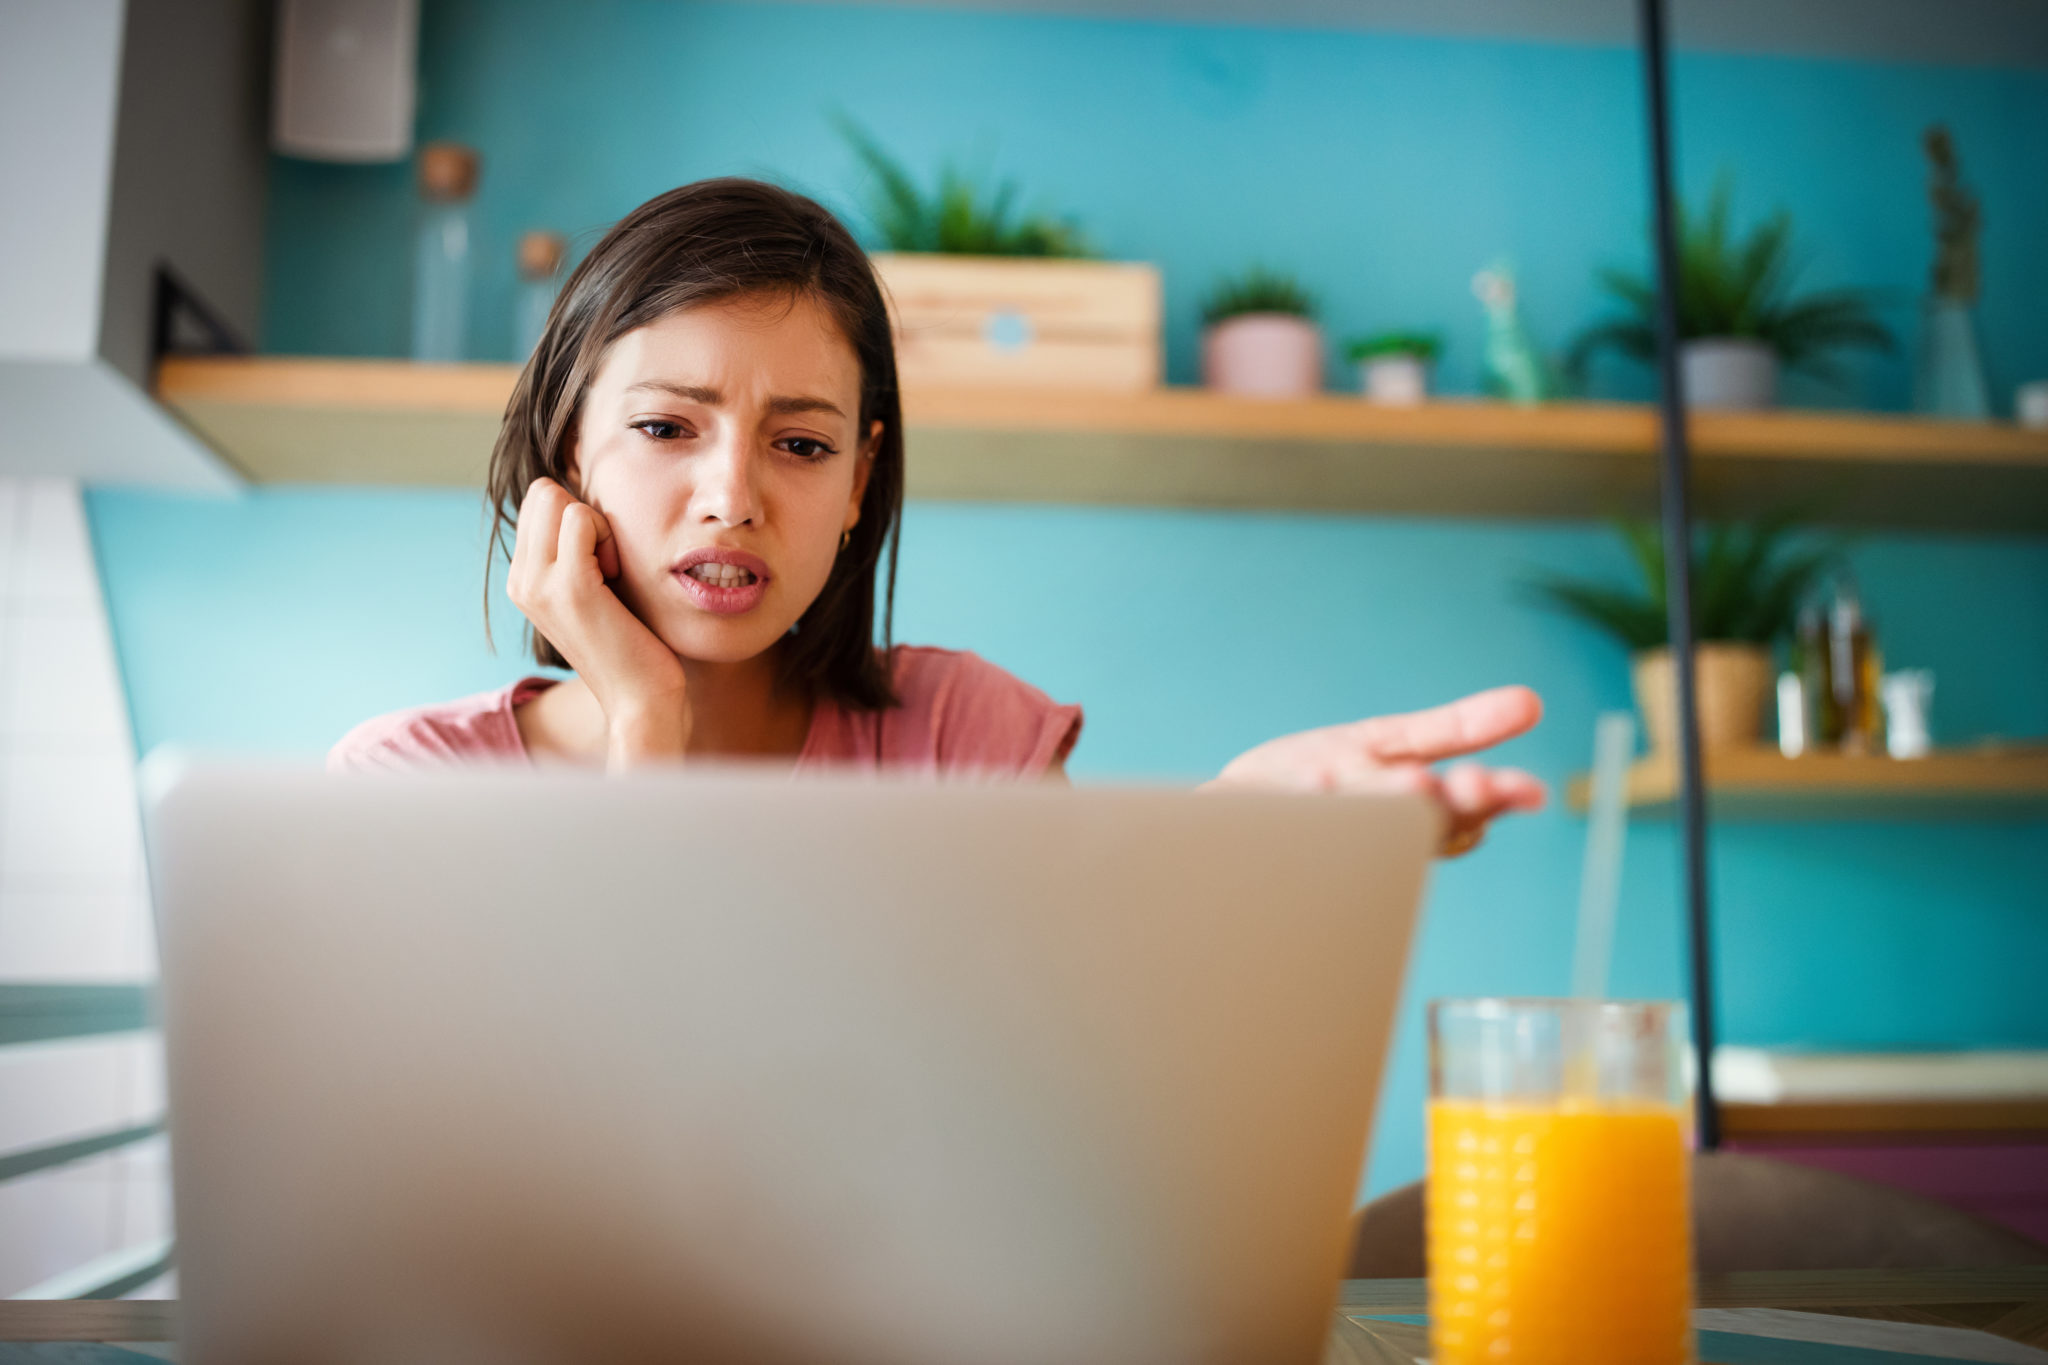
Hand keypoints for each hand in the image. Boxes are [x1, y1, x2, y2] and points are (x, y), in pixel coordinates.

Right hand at [505, 478, 689, 768]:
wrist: (641, 701)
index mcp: (523, 579)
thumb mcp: (596, 590)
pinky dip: (609, 536)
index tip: (602, 562)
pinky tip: (618, 576)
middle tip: (609, 565)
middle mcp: (520, 580)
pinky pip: (581, 517)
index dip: (579, 517)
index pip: (539, 501)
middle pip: (543, 491)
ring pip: (557, 498)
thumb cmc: (633, 643)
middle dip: (584, 514)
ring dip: (599, 526)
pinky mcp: (567, 586)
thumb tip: (583, 502)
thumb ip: (578, 551)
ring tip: (612, 574)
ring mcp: (537, 583)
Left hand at [1204, 686, 1546, 857]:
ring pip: (1369, 823)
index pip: (1469, 812)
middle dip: (1451, 804)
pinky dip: (1314, 803)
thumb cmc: (1320, 782)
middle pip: (1427, 823)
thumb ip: (1456, 730)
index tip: (1527, 791)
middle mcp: (1377, 830)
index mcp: (1414, 814)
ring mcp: (1329, 833)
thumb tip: (1533, 702)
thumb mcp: (1393, 745)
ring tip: (1413, 784)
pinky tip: (1321, 783)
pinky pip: (1297, 823)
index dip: (1495, 801)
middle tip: (1471, 786)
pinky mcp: (1276, 831)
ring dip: (1392, 804)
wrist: (1232, 812)